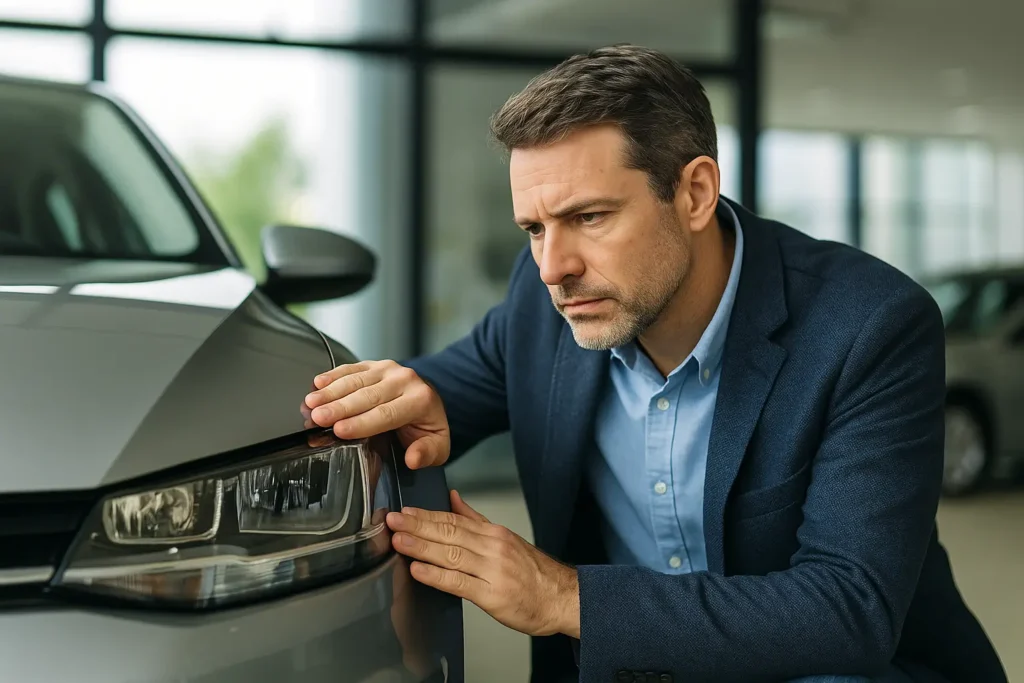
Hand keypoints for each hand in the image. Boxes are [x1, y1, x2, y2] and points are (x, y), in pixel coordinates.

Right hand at [304, 360, 450, 468]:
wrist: (428, 405)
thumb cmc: (427, 428)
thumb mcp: (436, 447)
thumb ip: (426, 453)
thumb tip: (413, 458)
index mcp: (421, 400)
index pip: (386, 413)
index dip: (361, 422)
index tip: (339, 430)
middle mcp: (405, 380)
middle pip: (367, 395)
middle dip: (339, 407)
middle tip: (318, 417)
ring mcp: (389, 370)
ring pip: (356, 380)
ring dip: (331, 392)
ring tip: (311, 403)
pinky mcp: (375, 365)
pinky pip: (352, 368)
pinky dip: (333, 376)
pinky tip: (318, 384)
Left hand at [386, 490, 580, 638]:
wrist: (563, 598)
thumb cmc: (535, 573)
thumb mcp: (506, 538)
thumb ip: (476, 519)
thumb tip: (452, 498)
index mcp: (494, 534)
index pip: (453, 520)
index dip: (426, 515)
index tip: (404, 511)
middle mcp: (493, 547)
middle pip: (449, 533)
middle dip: (417, 527)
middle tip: (392, 521)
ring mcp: (493, 570)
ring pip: (451, 555)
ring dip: (421, 547)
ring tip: (399, 541)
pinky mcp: (493, 595)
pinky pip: (460, 583)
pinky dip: (437, 576)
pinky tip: (419, 571)